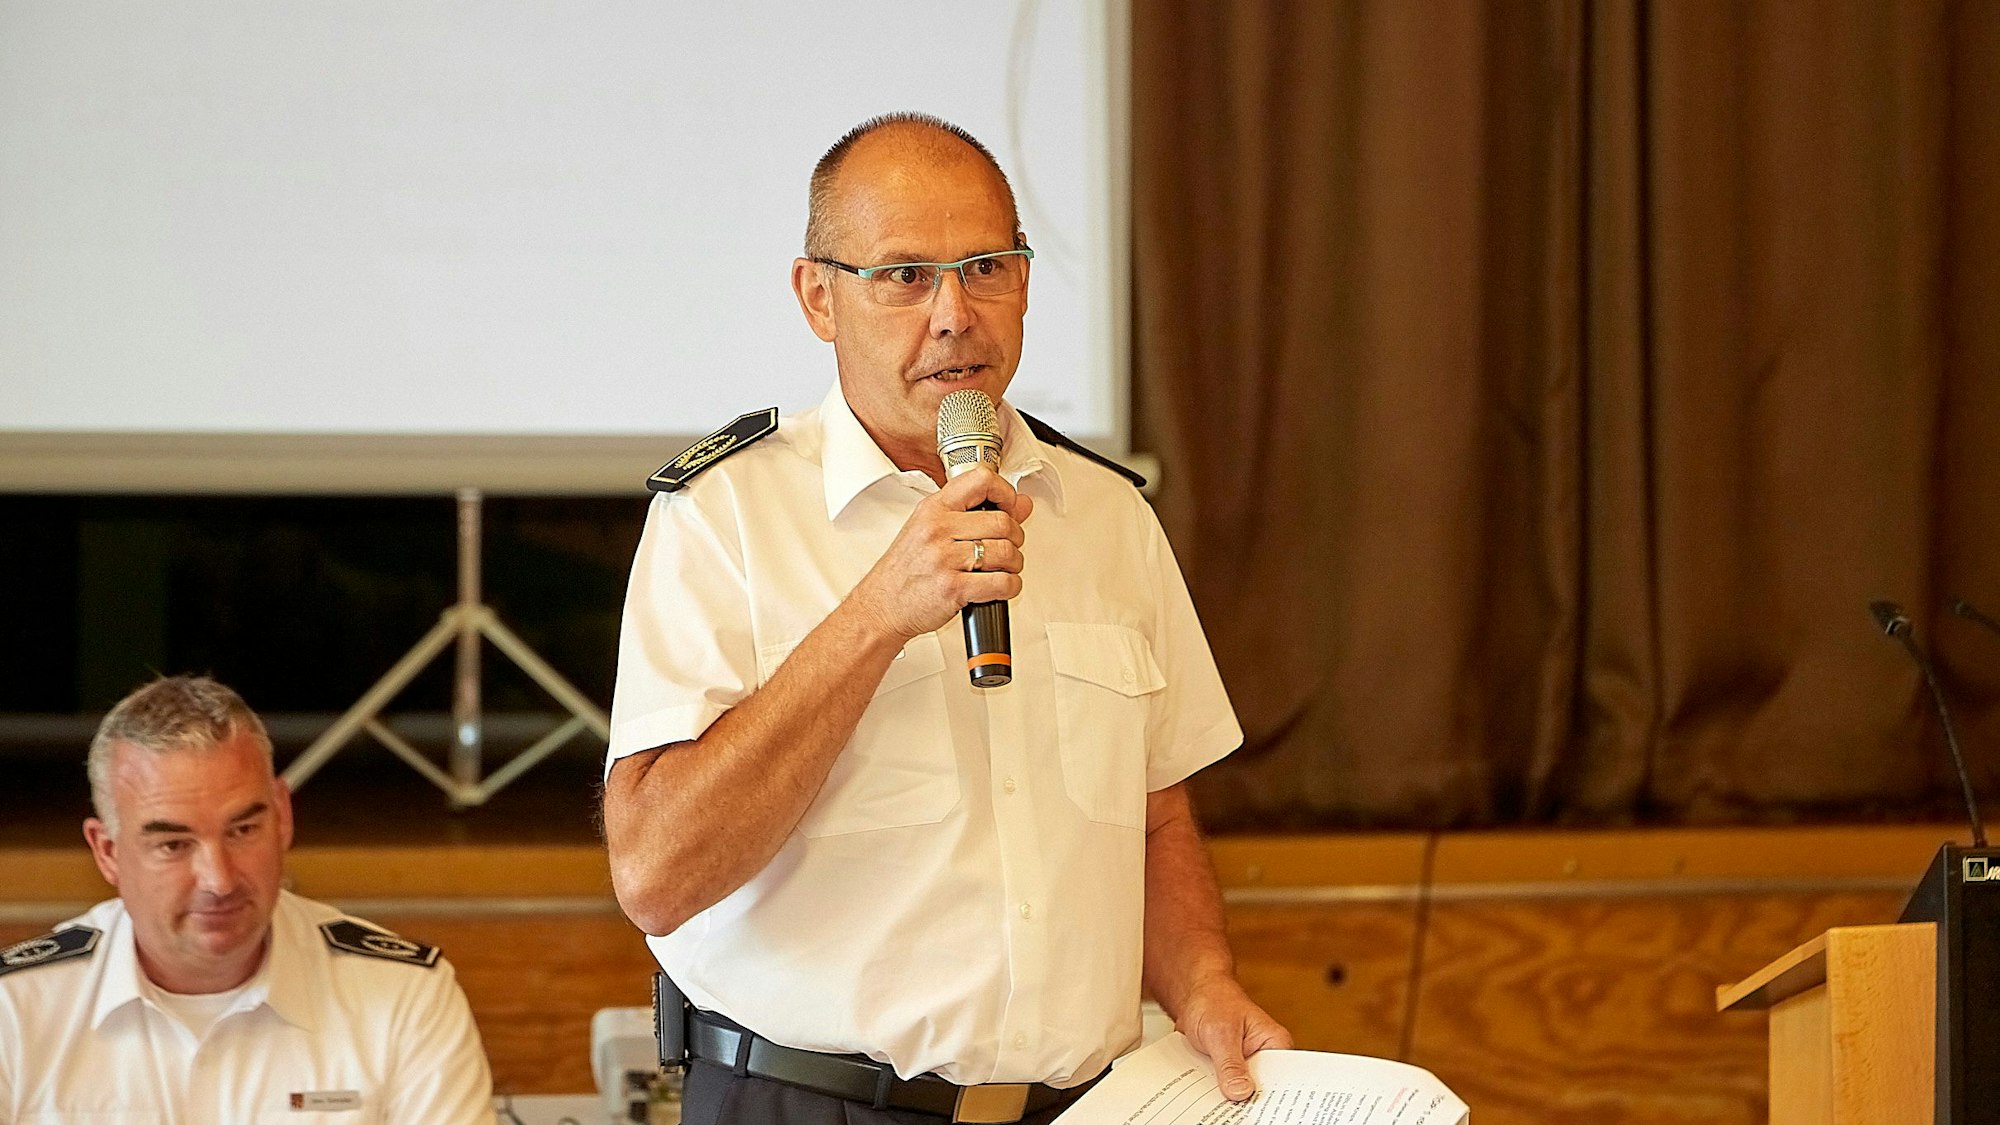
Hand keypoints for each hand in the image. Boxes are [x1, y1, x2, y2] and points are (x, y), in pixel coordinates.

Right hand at [844, 468, 1032, 642]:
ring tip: (1004, 568)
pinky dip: (1010, 587)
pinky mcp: (953, 588)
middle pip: (1002, 522)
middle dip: (1015, 537)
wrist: (881, 606)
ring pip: (1006, 552)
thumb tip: (1020, 504)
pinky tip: (1000, 586)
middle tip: (1009, 546)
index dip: (1006, 492)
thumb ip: (972, 513)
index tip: (1011, 506)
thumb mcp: (930, 529)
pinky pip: (1002, 583)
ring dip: (1014, 564)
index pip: (981, 480)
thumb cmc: (905, 570)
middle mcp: (938, 529)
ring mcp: (944, 559)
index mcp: (933, 509)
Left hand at [1176, 978, 1292, 1101]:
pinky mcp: (1233, 1071)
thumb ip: (1230, 1063)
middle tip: (1227, 1103)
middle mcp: (1266, 1056)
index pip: (1281, 1079)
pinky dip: (1215, 1091)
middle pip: (1261, 1089)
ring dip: (1226, 1096)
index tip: (1250, 1107)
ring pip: (1242, 1092)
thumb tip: (1240, 1092)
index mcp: (1275, 1043)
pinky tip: (1204, 1093)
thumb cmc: (1214, 1001)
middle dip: (1244, 1099)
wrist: (1195, 994)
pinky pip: (1227, 1088)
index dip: (1266, 1096)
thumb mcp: (1220, 1032)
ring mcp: (1249, 1065)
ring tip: (1213, 1097)